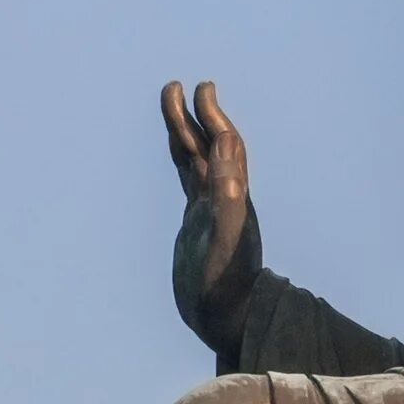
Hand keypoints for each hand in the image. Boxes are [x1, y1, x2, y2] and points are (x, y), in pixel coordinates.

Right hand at [165, 80, 262, 360]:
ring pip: (196, 160)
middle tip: (176, 86)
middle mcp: (223, 197)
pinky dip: (183, 160)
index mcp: (232, 196)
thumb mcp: (227, 241)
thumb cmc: (227, 285)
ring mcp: (210, 209)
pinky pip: (189, 181)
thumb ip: (229, 200)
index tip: (201, 87)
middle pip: (207, 145)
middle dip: (193, 115)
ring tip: (172, 106)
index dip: (212, 116)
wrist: (228, 317)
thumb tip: (227, 158)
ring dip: (186, 132)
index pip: (224, 145)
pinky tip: (178, 154)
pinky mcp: (198, 224)